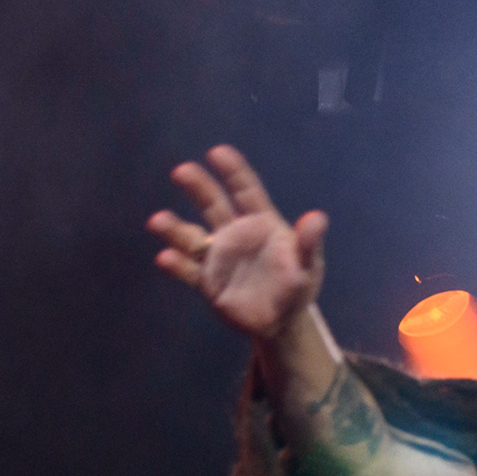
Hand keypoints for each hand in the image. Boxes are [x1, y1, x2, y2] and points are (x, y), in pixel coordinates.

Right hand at [147, 146, 328, 340]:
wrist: (281, 323)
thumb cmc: (297, 288)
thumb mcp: (308, 267)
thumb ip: (309, 243)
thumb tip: (318, 218)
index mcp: (261, 223)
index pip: (246, 191)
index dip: (233, 171)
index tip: (217, 153)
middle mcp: (235, 234)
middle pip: (213, 204)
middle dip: (198, 187)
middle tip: (181, 171)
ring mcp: (218, 257)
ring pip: (192, 237)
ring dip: (175, 228)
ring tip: (158, 221)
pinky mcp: (208, 282)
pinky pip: (189, 270)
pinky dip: (176, 264)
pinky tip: (166, 258)